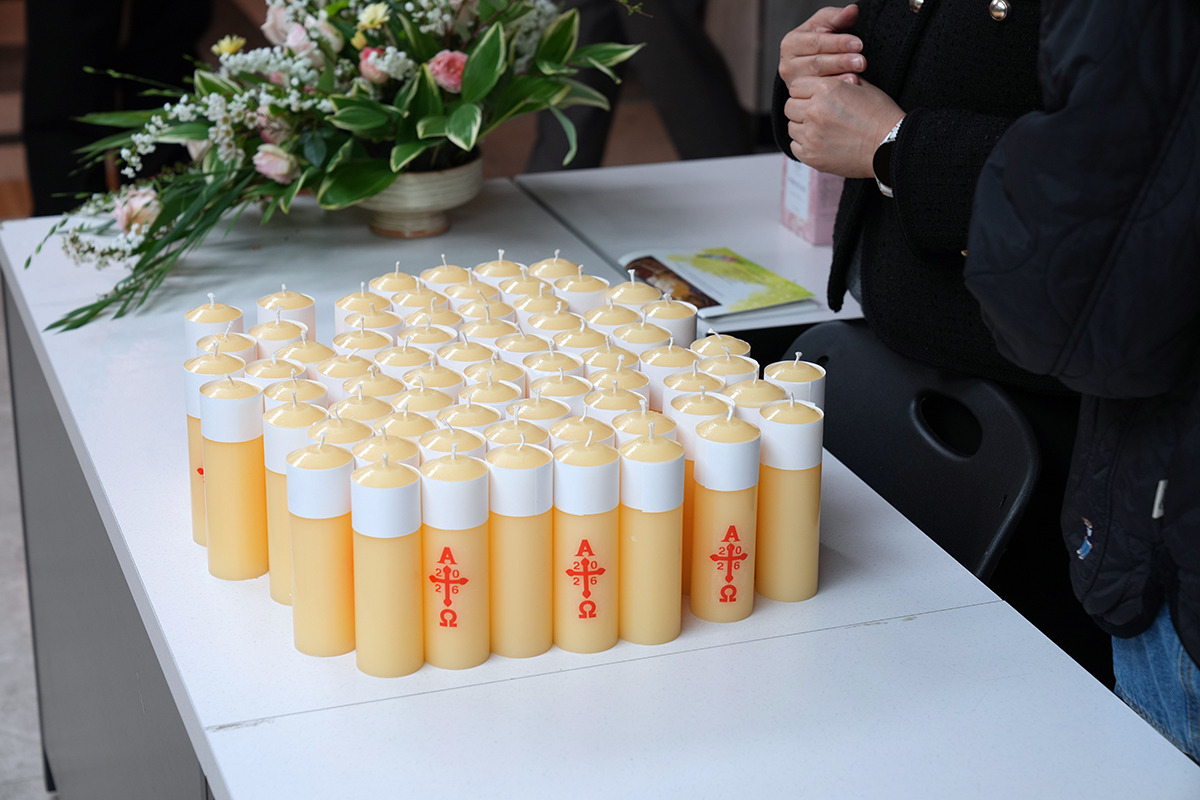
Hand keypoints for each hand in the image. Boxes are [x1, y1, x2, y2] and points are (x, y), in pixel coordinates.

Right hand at [779, 5, 864, 88]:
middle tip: (861, 62)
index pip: (816, 42)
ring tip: (857, 76)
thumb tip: (852, 10)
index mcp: (791, 43)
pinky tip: (848, 87)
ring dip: (838, 77)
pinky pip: (818, 96)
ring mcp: (793, 84)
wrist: (814, 64)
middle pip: (816, 62)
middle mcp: (787, 65)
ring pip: (817, 81)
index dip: (838, 43)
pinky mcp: (800, 98)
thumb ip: (837, 17)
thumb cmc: (821, 42)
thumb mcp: (826, 25)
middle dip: (841, 61)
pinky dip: (835, 91)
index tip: (859, 44)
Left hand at [783, 77, 903, 178]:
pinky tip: (820, 142)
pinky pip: (795, 146)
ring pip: (791, 126)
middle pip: (790, 106)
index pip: (796, 86)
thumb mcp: (863, 88)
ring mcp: (810, 135)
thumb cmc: (881, 117)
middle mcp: (814, 110)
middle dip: (800, 108)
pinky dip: (804, 144)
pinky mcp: (811, 155)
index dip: (805, 91)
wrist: (890, 146)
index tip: (812, 97)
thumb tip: (829, 79)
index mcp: (826, 89)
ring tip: (820, 129)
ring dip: (802, 126)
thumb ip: (840, 81)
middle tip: (816, 114)